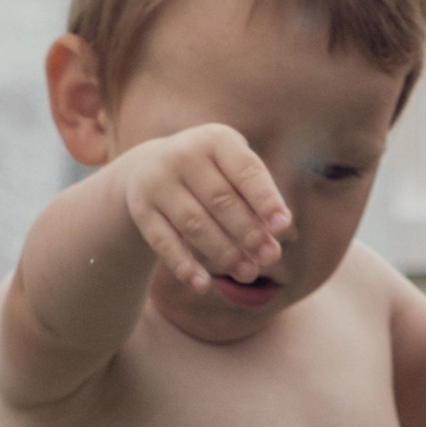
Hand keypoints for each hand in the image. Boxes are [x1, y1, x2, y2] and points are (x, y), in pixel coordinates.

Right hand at [115, 123, 291, 298]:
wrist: (150, 168)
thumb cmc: (213, 175)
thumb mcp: (234, 174)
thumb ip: (256, 198)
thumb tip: (277, 232)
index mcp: (216, 140)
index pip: (245, 171)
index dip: (265, 199)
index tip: (283, 226)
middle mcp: (183, 155)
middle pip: (221, 200)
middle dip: (248, 232)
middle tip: (270, 258)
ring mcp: (158, 182)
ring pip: (194, 224)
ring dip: (223, 252)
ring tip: (248, 273)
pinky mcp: (142, 210)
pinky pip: (164, 242)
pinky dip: (184, 265)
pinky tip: (203, 285)